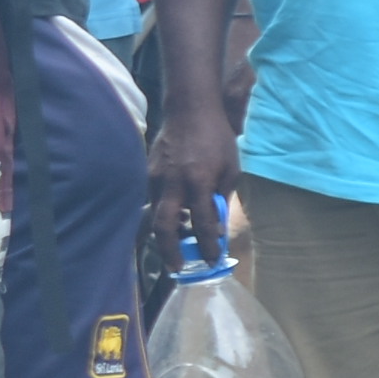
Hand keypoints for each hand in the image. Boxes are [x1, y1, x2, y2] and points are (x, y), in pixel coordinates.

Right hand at [147, 104, 237, 269]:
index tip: (211, 260)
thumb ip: (220, 197)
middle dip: (170, 251)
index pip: (202, 223)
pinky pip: (153, 200)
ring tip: (178, 243)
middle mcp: (173, 183)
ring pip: (154, 215)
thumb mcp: (231, 169)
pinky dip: (163, 212)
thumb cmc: (217, 138)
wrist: (189, 110)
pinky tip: (174, 215)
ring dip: (166, 233)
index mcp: (198, 182)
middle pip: (164, 226)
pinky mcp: (147, 173)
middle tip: (177, 267)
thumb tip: (213, 224)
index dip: (207, 245)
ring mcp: (155, 178)